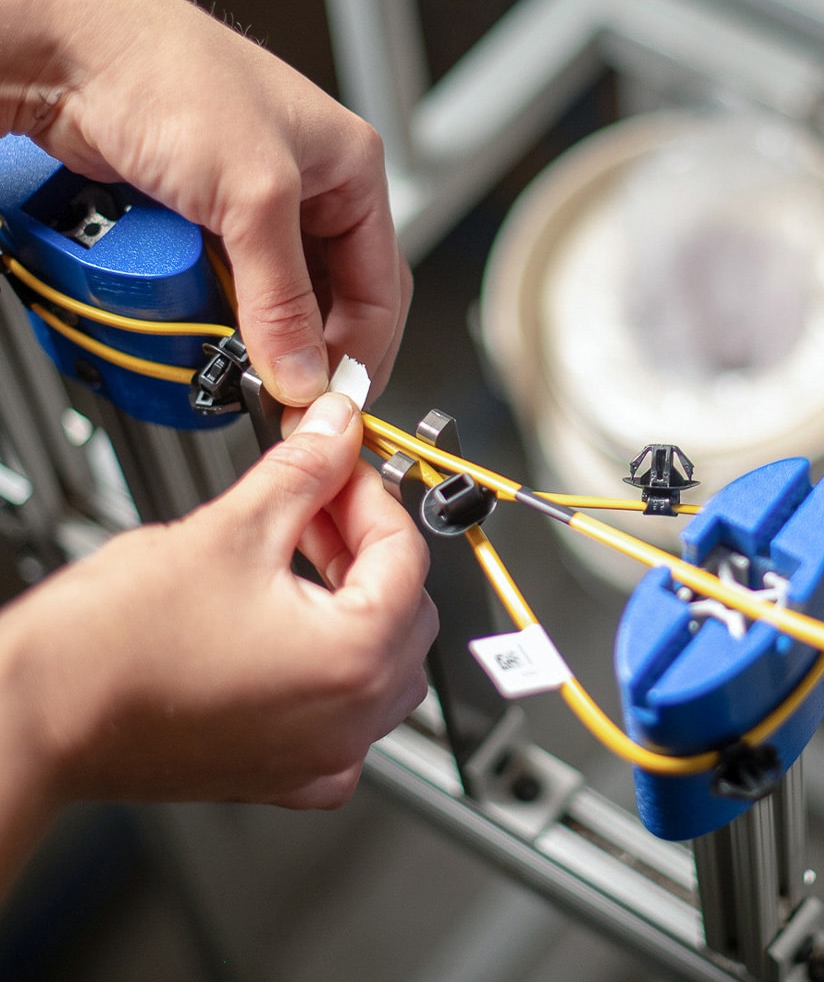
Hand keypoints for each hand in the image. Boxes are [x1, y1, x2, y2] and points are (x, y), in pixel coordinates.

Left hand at [0, 0, 410, 404]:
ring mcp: (260, 204)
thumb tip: (302, 372)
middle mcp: (314, 187)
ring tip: (254, 366)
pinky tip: (220, 330)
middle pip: (339, 297)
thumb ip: (283, 296)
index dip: (362, 349)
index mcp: (353, 169)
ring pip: (287, 297)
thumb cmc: (171, 73)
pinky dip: (232, 315)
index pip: (383, 284)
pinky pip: (239, 286)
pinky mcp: (211, 217)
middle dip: (318, 349)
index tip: (329, 398)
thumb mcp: (253, 195)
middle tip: (292, 397)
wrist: (70, 49)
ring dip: (273, 335)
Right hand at [0, 392, 435, 875]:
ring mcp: (317, 757)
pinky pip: (341, 712)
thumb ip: (304, 471)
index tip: (341, 466)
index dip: (372, 494)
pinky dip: (329, 659)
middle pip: (404, 608)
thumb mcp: (231, 528)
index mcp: (352, 663)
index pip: (407, 556)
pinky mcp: (281, 772)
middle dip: (366, 542)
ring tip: (297, 547)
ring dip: (353, 596)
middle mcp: (348, 724)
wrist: (36, 718)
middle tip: (319, 499)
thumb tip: (337, 430)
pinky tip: (288, 619)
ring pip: (379, 660)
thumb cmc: (113, 647)